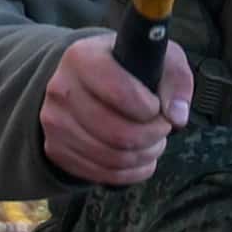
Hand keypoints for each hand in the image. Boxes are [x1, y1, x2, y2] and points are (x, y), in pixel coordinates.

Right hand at [40, 28, 193, 185]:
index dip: (149, 108)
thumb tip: (176, 116)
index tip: (157, 106)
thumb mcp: (158, 58)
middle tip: (162, 128)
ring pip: (112, 158)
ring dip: (144, 156)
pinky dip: (130, 172)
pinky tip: (140, 157)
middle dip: (152, 136)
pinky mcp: (56, 149)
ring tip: (154, 142)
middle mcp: (61, 89)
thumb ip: (176, 79)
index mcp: (82, 57)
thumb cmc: (128, 68)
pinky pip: (102, 174)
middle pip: (118, 134)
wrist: (86, 82)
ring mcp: (54, 122)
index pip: (120, 93)